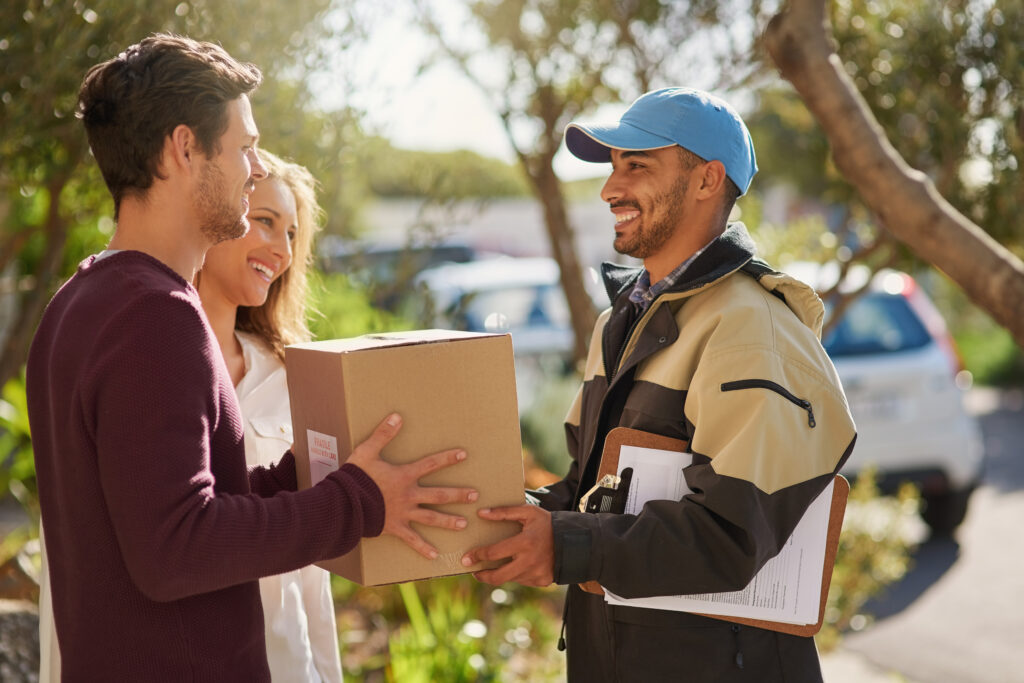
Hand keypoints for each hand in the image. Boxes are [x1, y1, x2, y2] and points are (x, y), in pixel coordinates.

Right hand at [348, 413, 477, 559]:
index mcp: (404, 476)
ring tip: (464, 525)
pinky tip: (434, 556)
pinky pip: (411, 540)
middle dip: (458, 495)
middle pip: (438, 495)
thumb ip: (383, 434)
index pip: (431, 464)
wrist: (344, 504)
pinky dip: (422, 548)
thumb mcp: (367, 451)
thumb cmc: (355, 477)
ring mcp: (403, 513)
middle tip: (475, 496)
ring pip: (431, 518)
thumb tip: (397, 416)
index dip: (447, 458)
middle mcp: (408, 495)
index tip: (464, 454)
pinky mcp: (395, 528)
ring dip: (448, 521)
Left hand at [460, 504, 553, 586]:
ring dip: (499, 574)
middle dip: (482, 575)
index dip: (478, 555)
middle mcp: (530, 562)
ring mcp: (536, 574)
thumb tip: (481, 513)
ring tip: (493, 566)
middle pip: (498, 577)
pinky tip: (516, 564)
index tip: (467, 557)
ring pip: (510, 579)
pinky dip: (516, 574)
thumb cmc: (548, 524)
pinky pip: (522, 580)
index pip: (494, 553)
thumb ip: (504, 512)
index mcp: (525, 543)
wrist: (575, 541)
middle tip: (474, 572)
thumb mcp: (528, 512)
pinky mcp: (541, 581)